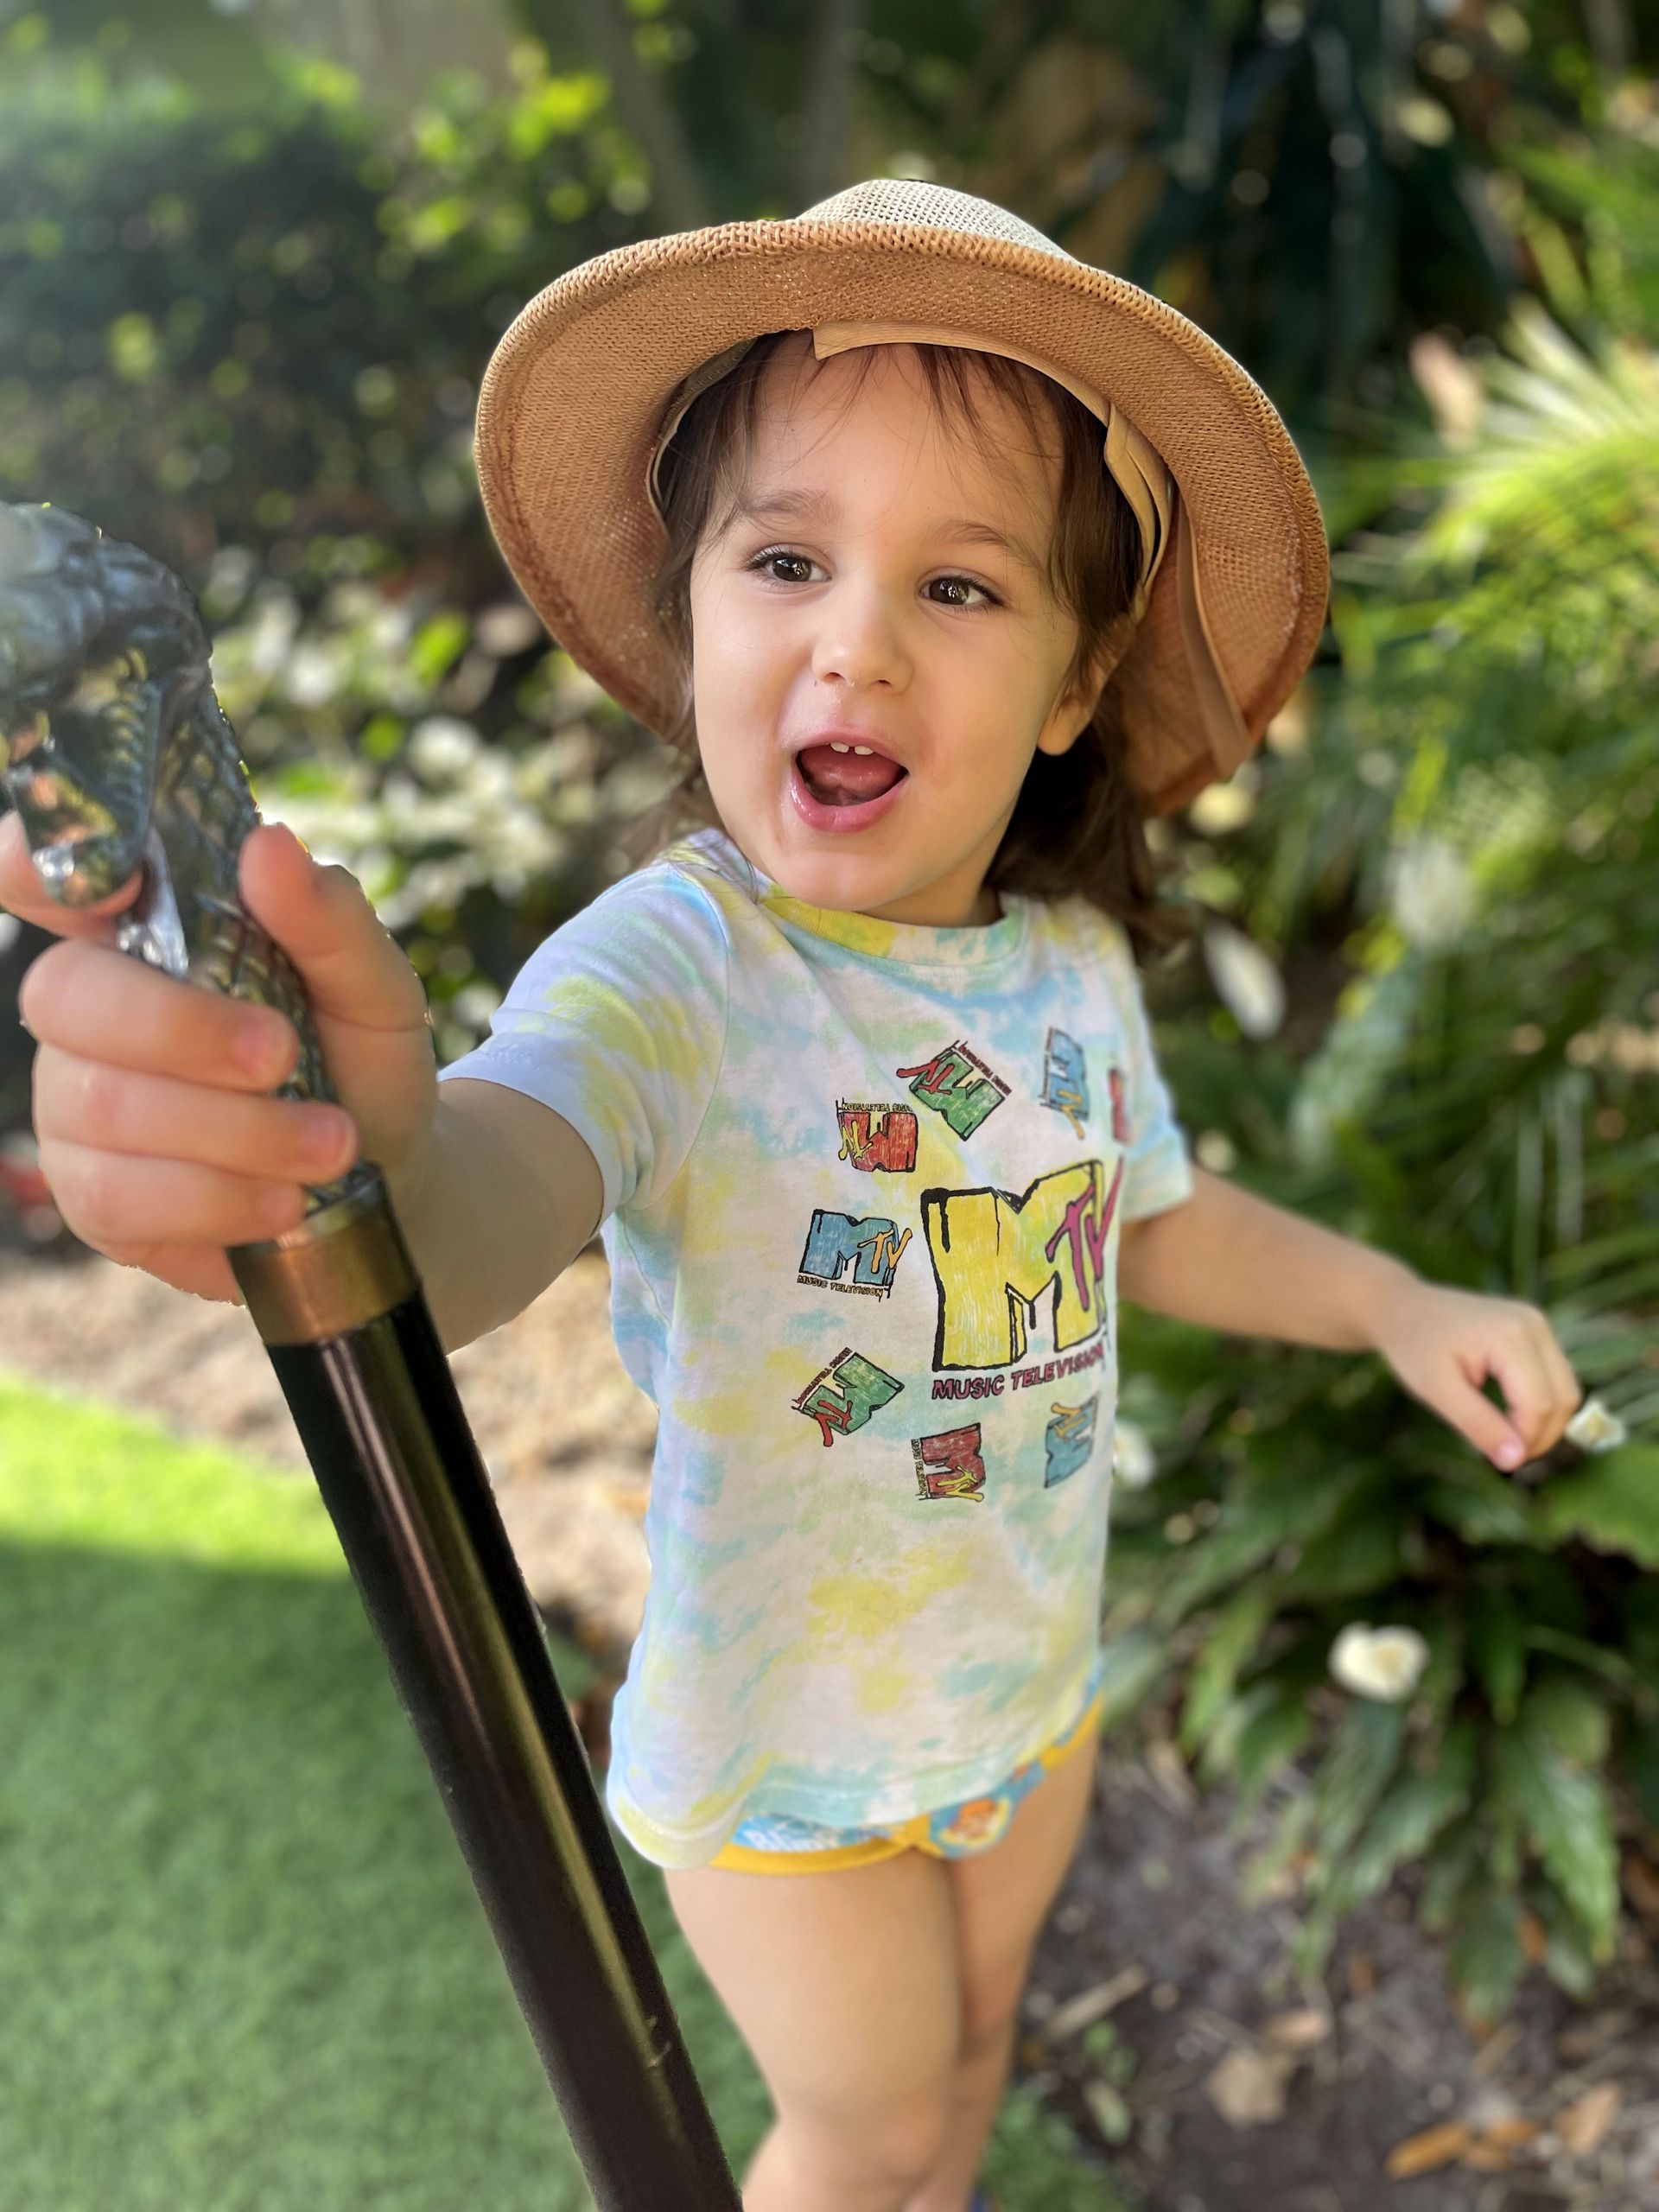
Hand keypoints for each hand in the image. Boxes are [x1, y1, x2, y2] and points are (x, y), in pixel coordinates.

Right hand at [4, 813, 437, 1303]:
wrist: (387, 1177)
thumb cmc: (361, 1060)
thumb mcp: (373, 986)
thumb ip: (327, 919)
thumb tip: (271, 844)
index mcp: (146, 931)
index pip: (44, 874)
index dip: (39, 864)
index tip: (121, 886)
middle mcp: (89, 1010)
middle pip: (65, 996)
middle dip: (185, 1030)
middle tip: (285, 1054)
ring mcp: (76, 1106)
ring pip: (105, 1108)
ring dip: (236, 1133)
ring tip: (332, 1147)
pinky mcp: (94, 1200)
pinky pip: (118, 1200)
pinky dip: (218, 1202)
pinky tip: (283, 1203)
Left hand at [1362, 1272, 1582, 1472]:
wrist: (1402, 1307)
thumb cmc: (1413, 1347)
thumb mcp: (1436, 1391)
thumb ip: (1478, 1424)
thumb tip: (1515, 1461)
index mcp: (1511, 1336)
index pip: (1540, 1404)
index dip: (1526, 1441)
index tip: (1498, 1461)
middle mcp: (1534, 1325)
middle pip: (1564, 1399)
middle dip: (1541, 1437)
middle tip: (1504, 1457)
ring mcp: (1539, 1325)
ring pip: (1566, 1391)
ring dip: (1545, 1423)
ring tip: (1506, 1440)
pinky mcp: (1537, 1332)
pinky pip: (1556, 1379)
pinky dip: (1541, 1405)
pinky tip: (1510, 1418)